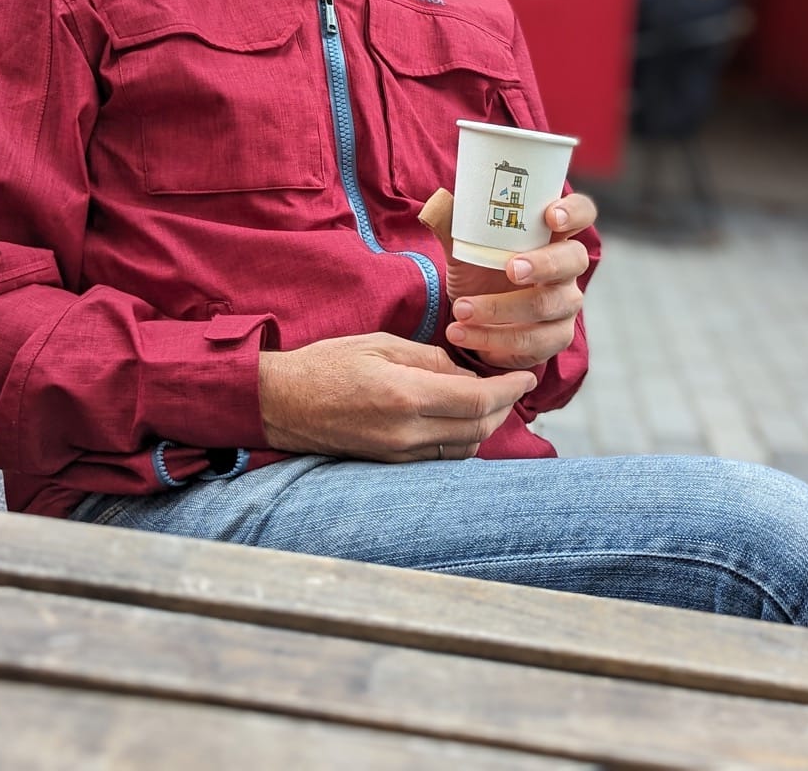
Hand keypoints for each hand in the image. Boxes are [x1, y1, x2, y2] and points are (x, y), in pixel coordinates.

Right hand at [258, 332, 534, 462]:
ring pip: (465, 447)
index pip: (477, 400)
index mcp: (405, 397)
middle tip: (514, 385)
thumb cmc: (327, 364)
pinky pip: (442, 455)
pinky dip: (462, 437)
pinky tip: (461, 417)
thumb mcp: (380, 344)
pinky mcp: (391, 464)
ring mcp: (399, 454)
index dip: (509, 389)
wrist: (282, 403)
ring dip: (485, 425)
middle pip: (478, 429)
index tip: (526, 375)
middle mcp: (407, 433)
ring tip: (491, 399)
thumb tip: (467, 372)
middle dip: (504, 407)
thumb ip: (430, 359)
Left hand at [420, 188, 594, 371]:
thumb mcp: (463, 244)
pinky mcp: (553, 338)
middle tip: (511, 269)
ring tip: (462, 310)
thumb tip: (437, 204)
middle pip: (573, 260)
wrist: (472, 314)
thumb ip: (453, 224)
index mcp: (550, 234)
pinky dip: (495, 340)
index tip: (551, 217)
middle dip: (543, 264)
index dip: (574, 212)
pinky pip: (534, 343)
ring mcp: (564, 304)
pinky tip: (465, 335)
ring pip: (548, 306)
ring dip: (502, 309)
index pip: (581, 213)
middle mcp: (566, 268)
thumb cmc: (478, 268)